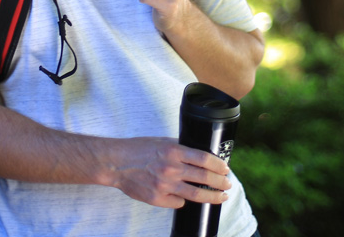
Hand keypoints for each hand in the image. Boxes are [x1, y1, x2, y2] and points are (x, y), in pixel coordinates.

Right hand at [105, 137, 231, 207]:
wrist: (115, 163)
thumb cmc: (138, 150)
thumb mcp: (161, 141)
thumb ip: (180, 147)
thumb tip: (200, 154)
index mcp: (174, 151)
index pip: (205, 159)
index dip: (219, 165)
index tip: (226, 169)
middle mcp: (171, 168)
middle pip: (205, 178)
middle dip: (221, 183)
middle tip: (228, 184)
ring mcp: (165, 185)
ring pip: (196, 194)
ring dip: (212, 196)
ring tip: (221, 197)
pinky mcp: (158, 198)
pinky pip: (178, 203)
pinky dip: (184, 200)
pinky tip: (185, 198)